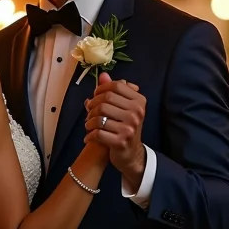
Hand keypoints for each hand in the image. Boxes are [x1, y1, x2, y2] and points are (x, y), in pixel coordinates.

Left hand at [84, 72, 146, 192]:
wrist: (131, 154)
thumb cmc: (124, 127)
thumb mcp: (123, 108)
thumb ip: (113, 91)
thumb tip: (103, 75)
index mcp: (139, 101)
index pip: (116, 86)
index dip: (101, 89)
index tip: (95, 97)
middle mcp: (137, 113)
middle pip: (105, 100)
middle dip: (93, 106)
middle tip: (89, 112)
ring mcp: (129, 127)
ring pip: (99, 116)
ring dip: (89, 121)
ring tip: (89, 125)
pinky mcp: (120, 141)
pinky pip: (98, 132)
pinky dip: (90, 134)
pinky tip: (89, 136)